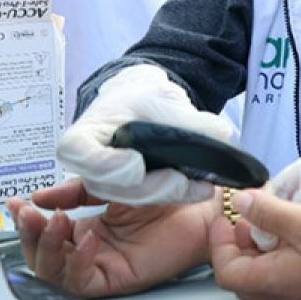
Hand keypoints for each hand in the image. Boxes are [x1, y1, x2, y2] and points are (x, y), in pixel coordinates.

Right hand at [7, 177, 215, 297]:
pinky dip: (78, 261)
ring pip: (56, 272)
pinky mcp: (118, 278)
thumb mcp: (112, 183)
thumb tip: (39, 198)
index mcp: (87, 228)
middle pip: (44, 256)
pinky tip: (86, 239)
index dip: (28, 221)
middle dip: (32, 235)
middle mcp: (91, 250)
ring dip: (48, 247)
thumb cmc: (166, 189)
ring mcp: (103, 265)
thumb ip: (77, 190)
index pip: (45, 234)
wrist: (202, 200)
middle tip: (30, 214)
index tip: (17, 204)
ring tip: (55, 221)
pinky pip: (84, 280)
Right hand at [57, 64, 233, 204]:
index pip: (79, 155)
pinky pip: (147, 202)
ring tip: (200, 187)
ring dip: (166, 195)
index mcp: (81, 137)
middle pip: (108, 185)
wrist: (143, 106)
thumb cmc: (142, 99)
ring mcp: (104, 184)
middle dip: (147, 187)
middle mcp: (86, 166)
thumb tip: (220, 135)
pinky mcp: (126, 194)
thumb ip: (187, 119)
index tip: (137, 164)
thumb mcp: (161, 98)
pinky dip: (174, 196)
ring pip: (130, 198)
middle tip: (178, 182)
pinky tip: (199, 190)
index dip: (107, 164)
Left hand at [210, 190, 300, 299]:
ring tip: (275, 216)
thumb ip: (270, 213)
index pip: (225, 270)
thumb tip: (240, 202)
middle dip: (237, 243)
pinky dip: (283, 247)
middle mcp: (284, 290)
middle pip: (242, 273)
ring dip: (261, 243)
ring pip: (265, 271)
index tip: (226, 213)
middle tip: (247, 215)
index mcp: (273, 279)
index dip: (218, 241)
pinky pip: (287, 268)